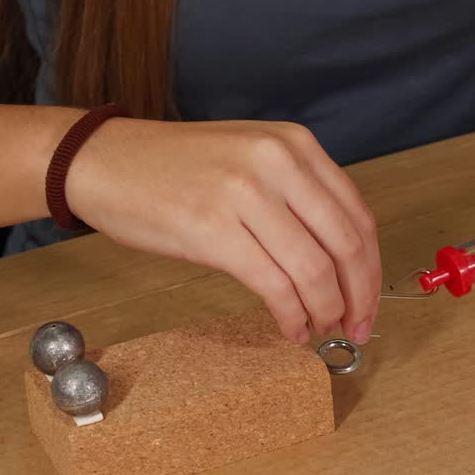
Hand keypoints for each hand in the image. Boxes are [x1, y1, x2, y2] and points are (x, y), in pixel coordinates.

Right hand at [67, 118, 381, 344]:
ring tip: (320, 329)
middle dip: (358, 297)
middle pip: (346, 245)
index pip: (358, 215)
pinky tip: (290, 328)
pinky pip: (273, 285)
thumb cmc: (176, 168)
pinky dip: (290, 315)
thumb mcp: (251, 158)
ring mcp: (245, 194)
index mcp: (295, 145)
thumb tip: (343, 260)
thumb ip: (299, 194)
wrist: (103, 161)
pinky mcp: (212, 230)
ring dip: (325, 311)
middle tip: (356, 327)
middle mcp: (277, 163)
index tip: (369, 301)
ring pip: (314, 270)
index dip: (371, 269)